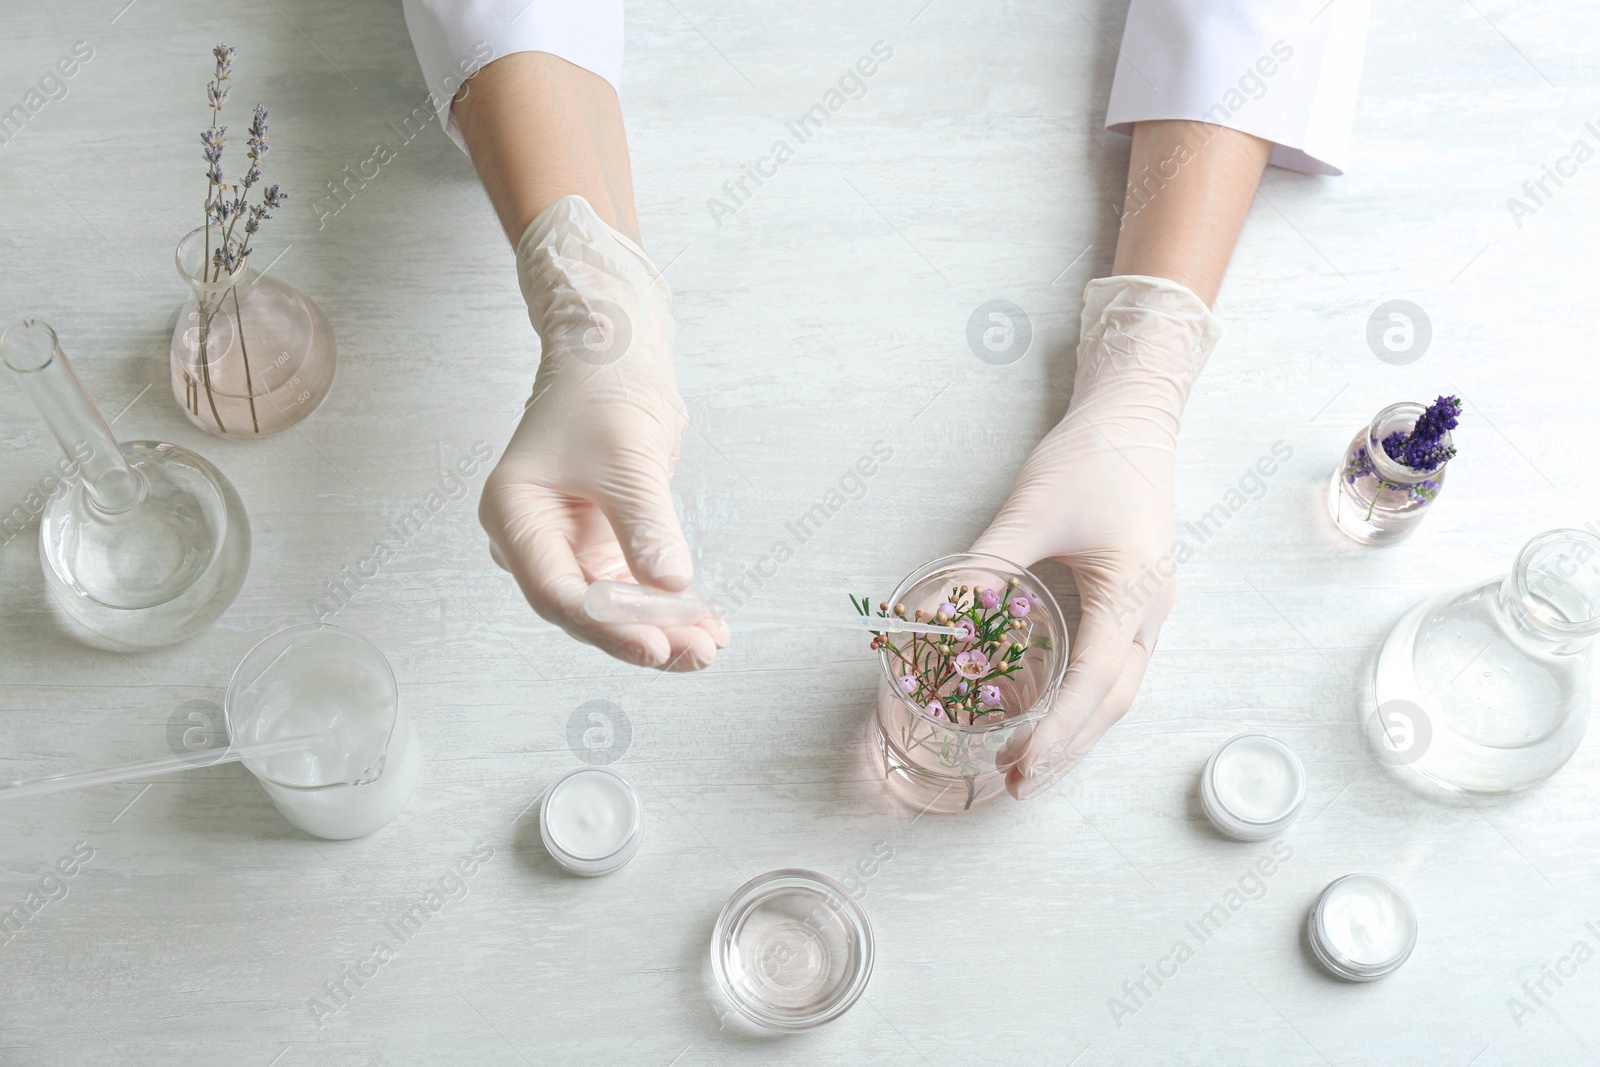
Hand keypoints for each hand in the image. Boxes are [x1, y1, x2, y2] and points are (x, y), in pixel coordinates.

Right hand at [479, 195, 726, 669]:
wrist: (614, 356)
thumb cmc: (604, 392)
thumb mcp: (626, 457)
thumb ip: (646, 525)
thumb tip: (672, 585)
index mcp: (514, 514)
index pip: (557, 591)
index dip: (609, 627)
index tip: (657, 645)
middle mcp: (532, 539)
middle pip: (583, 609)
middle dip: (641, 635)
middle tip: (696, 654)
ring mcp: (564, 545)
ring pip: (610, 607)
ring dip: (661, 628)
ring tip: (710, 646)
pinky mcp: (598, 545)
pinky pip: (630, 589)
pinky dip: (666, 607)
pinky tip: (705, 624)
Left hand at [971, 276, 1219, 796]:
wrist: (1136, 414)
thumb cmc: (1092, 455)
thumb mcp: (1033, 506)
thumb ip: (988, 562)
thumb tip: (934, 614)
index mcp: (1133, 592)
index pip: (1096, 683)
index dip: (1058, 733)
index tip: (1023, 768)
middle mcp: (1150, 610)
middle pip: (1113, 701)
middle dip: (1067, 749)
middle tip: (1017, 784)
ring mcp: (1148, 607)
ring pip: (1118, 689)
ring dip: (1076, 730)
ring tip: (1029, 763)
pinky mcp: (1132, 598)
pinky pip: (1113, 664)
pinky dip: (1082, 699)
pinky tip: (1049, 712)